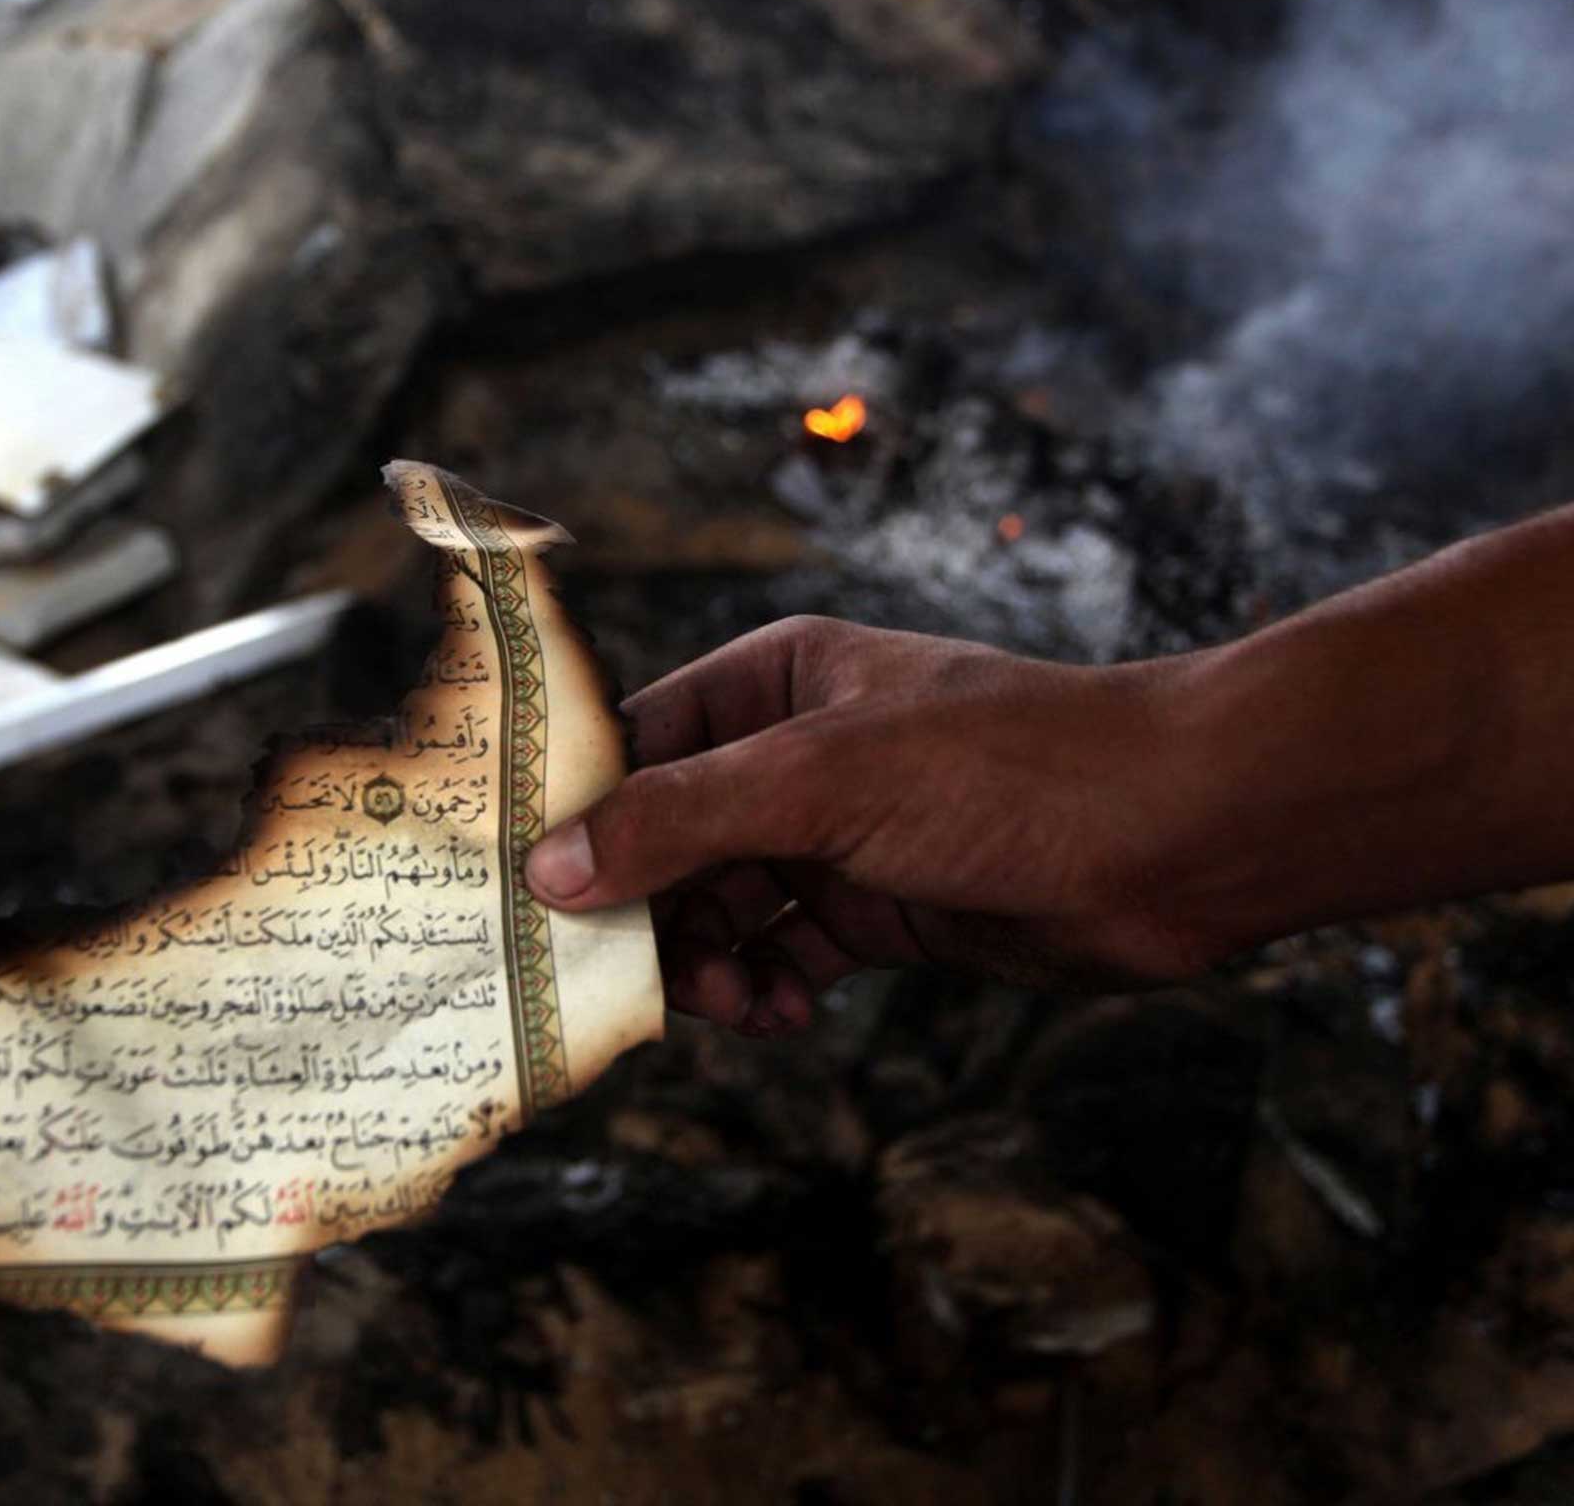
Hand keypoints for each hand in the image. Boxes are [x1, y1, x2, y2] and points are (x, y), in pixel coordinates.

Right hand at [524, 617, 1212, 1035]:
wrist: (1176, 837)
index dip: (576, 816)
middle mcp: (795, 754)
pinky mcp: (880, 908)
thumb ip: (682, 822)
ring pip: (723, 906)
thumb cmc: (1009, 767)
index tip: (519, 889)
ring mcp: (838, 835)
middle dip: (642, 909)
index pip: (636, 746)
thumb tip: (552, 867)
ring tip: (727, 1003)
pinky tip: (778, 1012)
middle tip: (619, 980)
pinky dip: (765, 988)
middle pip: (669, 838)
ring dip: (706, 961)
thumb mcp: (824, 782)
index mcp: (773, 684)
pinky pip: (784, 952)